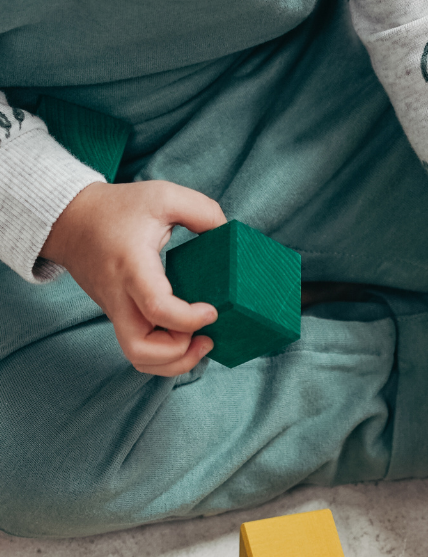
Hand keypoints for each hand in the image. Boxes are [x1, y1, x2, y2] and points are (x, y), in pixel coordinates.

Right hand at [42, 180, 226, 374]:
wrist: (71, 222)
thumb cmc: (118, 209)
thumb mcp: (162, 195)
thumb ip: (202, 210)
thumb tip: (227, 234)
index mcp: (132, 267)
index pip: (156, 307)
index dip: (189, 319)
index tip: (212, 311)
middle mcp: (120, 297)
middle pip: (140, 349)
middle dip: (178, 354)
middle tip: (205, 336)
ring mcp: (116, 311)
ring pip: (138, 358)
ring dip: (172, 361)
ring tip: (198, 343)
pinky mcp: (119, 317)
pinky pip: (139, 350)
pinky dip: (164, 356)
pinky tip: (185, 339)